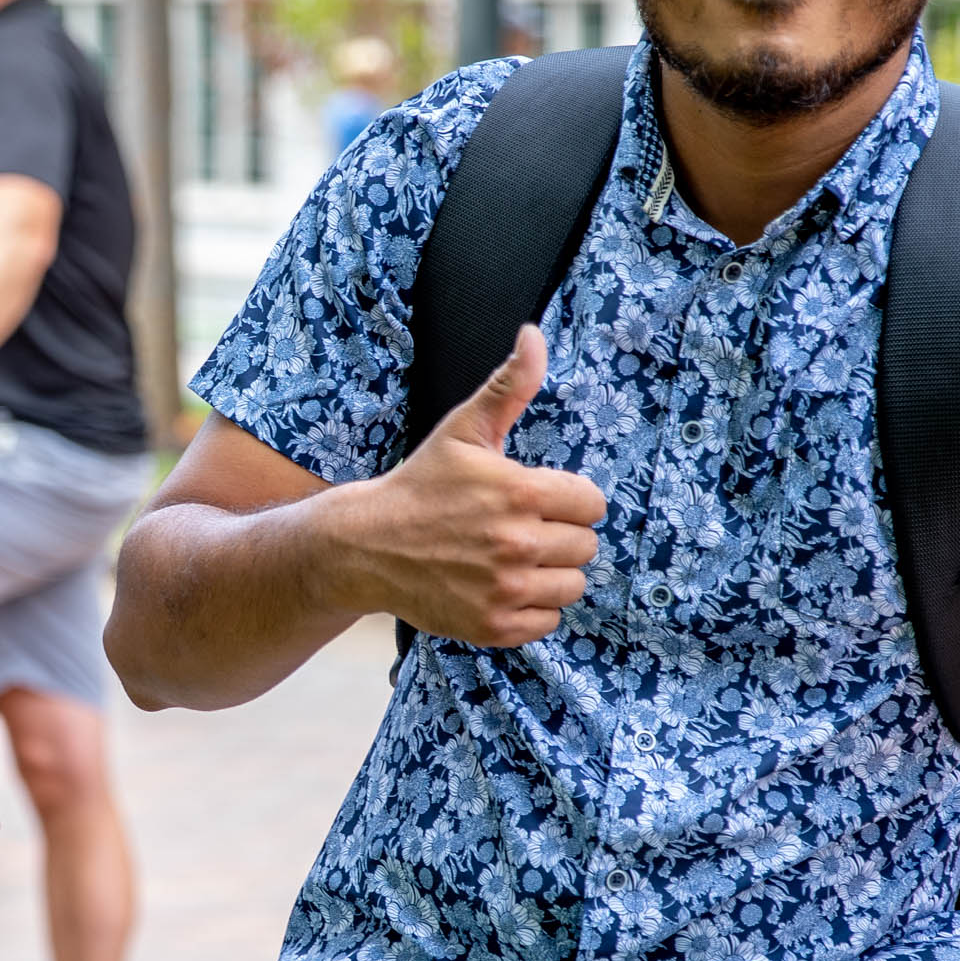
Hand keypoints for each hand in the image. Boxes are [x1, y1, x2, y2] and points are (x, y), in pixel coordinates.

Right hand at [326, 325, 605, 646]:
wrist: (367, 545)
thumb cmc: (422, 485)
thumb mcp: (464, 430)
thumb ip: (509, 386)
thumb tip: (534, 335)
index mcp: (519, 491)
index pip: (592, 504)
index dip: (569, 500)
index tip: (538, 500)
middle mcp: (516, 543)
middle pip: (585, 546)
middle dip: (559, 536)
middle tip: (519, 529)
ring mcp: (505, 588)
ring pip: (571, 586)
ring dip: (550, 574)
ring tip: (513, 559)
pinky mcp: (493, 625)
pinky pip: (547, 621)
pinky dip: (531, 609)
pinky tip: (502, 587)